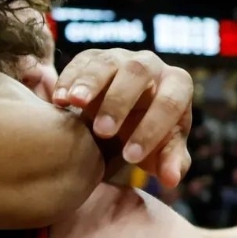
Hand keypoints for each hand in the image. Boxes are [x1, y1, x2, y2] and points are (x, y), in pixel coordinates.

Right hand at [53, 48, 192, 186]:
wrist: (124, 114)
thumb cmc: (147, 132)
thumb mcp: (161, 150)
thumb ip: (170, 163)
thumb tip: (171, 179)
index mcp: (177, 84)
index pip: (171, 102)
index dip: (152, 130)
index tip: (130, 158)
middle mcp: (150, 64)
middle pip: (138, 72)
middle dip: (119, 101)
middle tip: (103, 132)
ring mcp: (119, 58)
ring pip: (106, 63)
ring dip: (90, 82)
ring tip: (75, 103)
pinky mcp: (91, 58)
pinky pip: (80, 63)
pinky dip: (69, 80)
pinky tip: (59, 101)